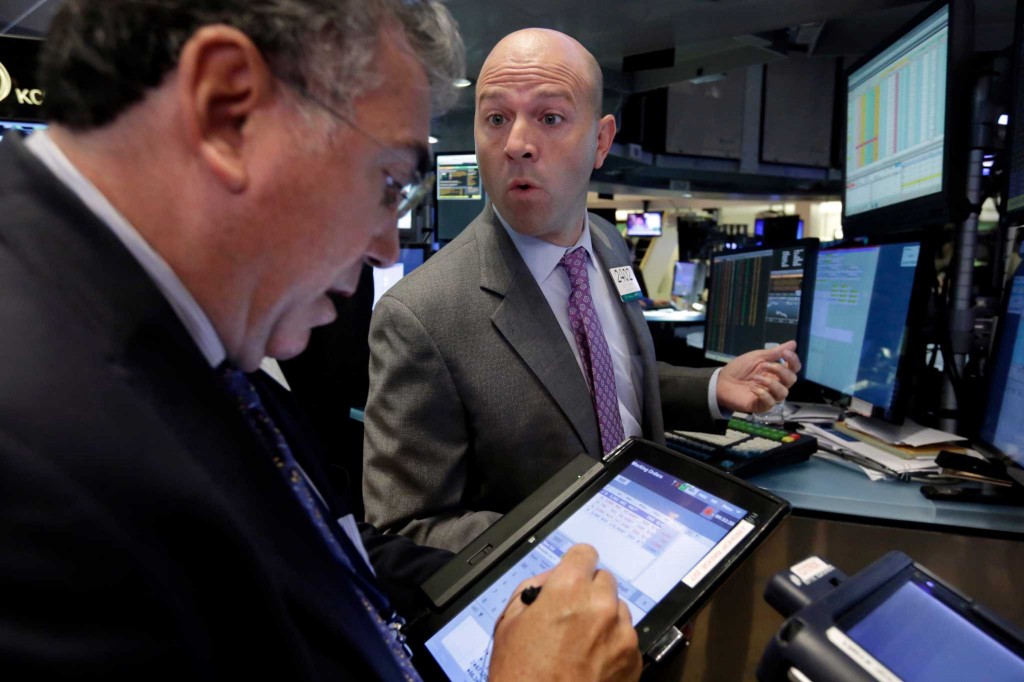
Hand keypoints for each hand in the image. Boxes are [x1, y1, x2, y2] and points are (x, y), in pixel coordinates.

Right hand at [489, 544, 641, 681]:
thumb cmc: (520, 678)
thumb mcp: (509, 624)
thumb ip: (532, 590)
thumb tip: (550, 580)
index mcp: (568, 590)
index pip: (584, 552)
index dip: (575, 564)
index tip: (573, 574)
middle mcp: (600, 606)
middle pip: (604, 579)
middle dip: (588, 592)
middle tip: (571, 615)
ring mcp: (621, 633)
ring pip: (618, 608)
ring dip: (603, 618)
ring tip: (579, 644)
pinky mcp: (634, 658)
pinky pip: (627, 637)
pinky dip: (613, 644)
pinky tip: (591, 661)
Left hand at [717, 340, 800, 413]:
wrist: (722, 381)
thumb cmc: (739, 368)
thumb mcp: (757, 357)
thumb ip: (775, 352)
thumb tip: (793, 343)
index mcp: (776, 372)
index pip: (794, 368)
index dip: (793, 361)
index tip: (785, 353)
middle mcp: (776, 384)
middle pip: (792, 380)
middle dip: (781, 371)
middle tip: (765, 366)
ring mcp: (769, 395)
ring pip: (783, 393)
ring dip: (771, 384)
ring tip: (756, 378)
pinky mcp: (761, 405)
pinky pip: (770, 403)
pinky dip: (763, 394)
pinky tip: (752, 388)